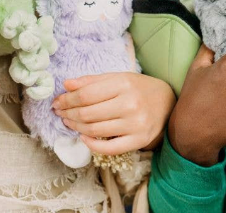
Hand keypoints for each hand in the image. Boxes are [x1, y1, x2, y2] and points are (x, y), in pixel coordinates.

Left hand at [52, 72, 174, 154]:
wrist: (168, 103)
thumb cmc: (139, 88)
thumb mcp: (119, 77)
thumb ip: (92, 81)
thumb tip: (66, 84)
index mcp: (124, 84)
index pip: (86, 94)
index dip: (67, 99)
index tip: (58, 101)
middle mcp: (130, 104)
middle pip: (88, 113)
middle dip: (68, 113)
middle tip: (60, 112)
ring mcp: (135, 124)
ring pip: (95, 130)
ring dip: (76, 127)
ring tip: (69, 122)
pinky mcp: (138, 140)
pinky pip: (109, 148)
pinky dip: (92, 145)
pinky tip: (83, 137)